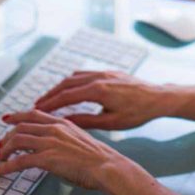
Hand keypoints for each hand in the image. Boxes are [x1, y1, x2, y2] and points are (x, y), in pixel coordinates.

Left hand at [0, 109, 122, 188]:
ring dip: (4, 151)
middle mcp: (54, 129)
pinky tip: (1, 172)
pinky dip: (6, 166)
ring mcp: (50, 142)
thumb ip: (65, 138)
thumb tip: (54, 146)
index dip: (17, 115)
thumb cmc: (99, 158)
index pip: (33, 114)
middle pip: (21, 126)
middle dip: (6, 136)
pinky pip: (19, 161)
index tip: (7, 119)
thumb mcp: (80, 139)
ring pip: (17, 140)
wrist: (107, 166)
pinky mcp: (47, 158)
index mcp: (62, 123)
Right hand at [33, 70, 169, 129]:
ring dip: (60, 86)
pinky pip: (85, 73)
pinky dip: (73, 80)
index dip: (49, 103)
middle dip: (50, 94)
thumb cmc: (138, 113)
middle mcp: (99, 77)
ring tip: (50, 97)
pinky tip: (70, 87)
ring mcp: (104, 72)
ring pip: (75, 76)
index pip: (66, 95)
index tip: (36, 110)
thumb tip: (65, 122)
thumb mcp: (111, 123)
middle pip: (66, 83)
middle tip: (37, 105)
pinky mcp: (109, 72)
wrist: (158, 97)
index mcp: (98, 90)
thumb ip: (86, 121)